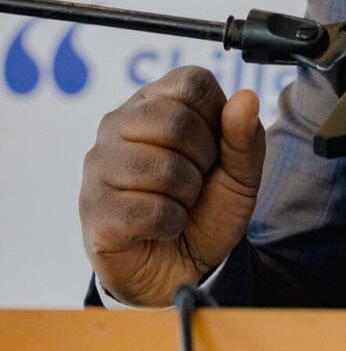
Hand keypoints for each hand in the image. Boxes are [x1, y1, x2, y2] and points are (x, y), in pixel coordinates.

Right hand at [79, 67, 265, 307]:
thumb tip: (247, 97)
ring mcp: (99, 165)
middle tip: (194, 182)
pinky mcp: (94, 209)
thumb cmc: (206, 209)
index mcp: (154, 102)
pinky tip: (160, 226)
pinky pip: (149, 210)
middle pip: (176, 122)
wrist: (182, 268)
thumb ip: (246, 137)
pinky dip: (170, 224)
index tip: (213, 146)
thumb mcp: (240, 174)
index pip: (192, 82)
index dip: (217, 117)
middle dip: (203, 161)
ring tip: (176, 204)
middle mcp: (118, 124)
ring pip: (163, 169)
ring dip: (186, 196)